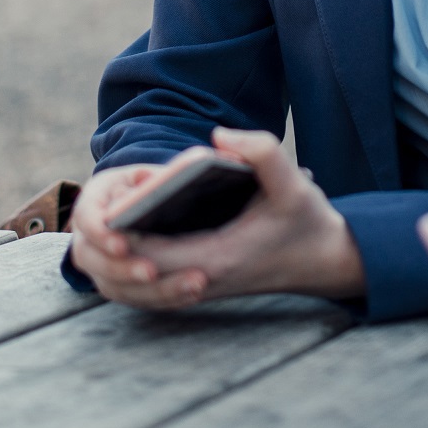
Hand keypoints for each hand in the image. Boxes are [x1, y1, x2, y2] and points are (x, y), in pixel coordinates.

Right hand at [70, 147, 212, 308]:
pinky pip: (136, 299)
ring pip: (114, 287)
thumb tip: (151, 180)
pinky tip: (193, 293)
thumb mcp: (148, 172)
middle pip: (93, 260)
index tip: (122, 244)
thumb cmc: (149, 184)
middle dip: (122, 269)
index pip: (87, 218)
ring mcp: (101, 265)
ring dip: (153, 291)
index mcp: (94, 201)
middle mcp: (88, 237)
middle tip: (152, 272)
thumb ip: (151, 176)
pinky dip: (165, 299)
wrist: (146, 204)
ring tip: (193, 285)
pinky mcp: (120, 284)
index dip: (101, 234)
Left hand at [72, 128, 364, 308]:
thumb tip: (218, 136)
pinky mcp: (197, 287)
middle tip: (100, 211)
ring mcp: (197, 288)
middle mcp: (201, 280)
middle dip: (104, 249)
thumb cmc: (307, 222)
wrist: (327, 260)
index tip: (112, 208)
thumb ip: (263, 152)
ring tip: (103, 228)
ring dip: (108, 264)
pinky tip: (118, 244)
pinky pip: (143, 292)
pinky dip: (121, 274)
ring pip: (130, 291)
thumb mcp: (294, 183)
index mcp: (217, 257)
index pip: (146, 257)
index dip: (118, 237)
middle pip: (126, 279)